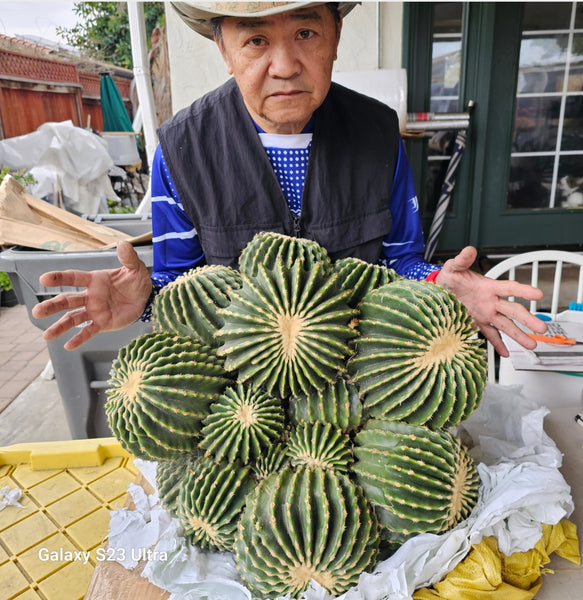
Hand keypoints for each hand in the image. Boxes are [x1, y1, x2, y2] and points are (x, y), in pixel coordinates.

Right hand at [31, 241, 152, 349]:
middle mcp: (90, 296)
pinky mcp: (102, 323)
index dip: (59, 278)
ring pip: (73, 318)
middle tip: (37, 312)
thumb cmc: (136, 281)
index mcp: (95, 280)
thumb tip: (124, 244)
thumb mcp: (135, 268)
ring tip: (46, 336)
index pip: (73, 278)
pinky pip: (88, 331)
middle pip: (66, 301)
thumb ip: (128, 258)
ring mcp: (94, 310)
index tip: (44, 279)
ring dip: (60, 326)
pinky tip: (68, 345)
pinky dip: (79, 338)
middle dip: (52, 306)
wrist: (146, 298)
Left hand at [435, 246, 546, 356]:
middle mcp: (491, 302)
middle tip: (541, 327)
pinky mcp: (476, 322)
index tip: (538, 294)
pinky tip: (506, 353)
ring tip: (532, 344)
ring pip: (505, 325)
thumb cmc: (450, 277)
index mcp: (488, 287)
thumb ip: (462, 260)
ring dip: (519, 335)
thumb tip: (469, 250)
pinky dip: (497, 344)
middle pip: (513, 310)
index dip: (523, 290)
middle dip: (527, 319)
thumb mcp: (453, 267)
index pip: (509, 288)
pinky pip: (489, 335)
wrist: (439, 290)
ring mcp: (485, 313)